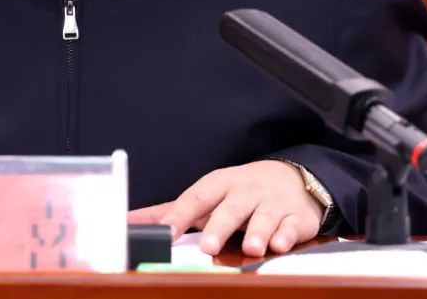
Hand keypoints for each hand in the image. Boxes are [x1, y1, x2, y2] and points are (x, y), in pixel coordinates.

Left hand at [127, 160, 322, 256]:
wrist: (292, 178)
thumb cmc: (240, 191)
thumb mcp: (207, 194)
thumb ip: (171, 211)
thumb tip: (130, 221)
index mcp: (219, 185)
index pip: (196, 198)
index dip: (180, 215)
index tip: (165, 233)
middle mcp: (245, 192)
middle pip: (230, 208)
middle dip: (219, 226)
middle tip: (208, 246)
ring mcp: (272, 203)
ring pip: (264, 216)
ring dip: (257, 232)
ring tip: (251, 248)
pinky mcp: (296, 217)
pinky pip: (291, 225)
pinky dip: (286, 234)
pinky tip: (279, 244)